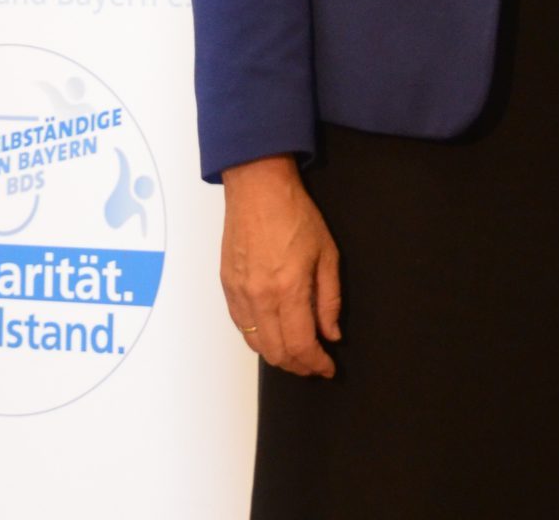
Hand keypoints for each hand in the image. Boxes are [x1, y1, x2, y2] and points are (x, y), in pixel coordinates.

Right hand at [220, 155, 341, 377]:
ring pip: (256, 345)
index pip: (300, 345)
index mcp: (288, 290)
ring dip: (278, 356)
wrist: (258, 190)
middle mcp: (259, 299)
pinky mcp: (226, 288)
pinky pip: (241, 327)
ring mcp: (239, 295)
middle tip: (315, 365)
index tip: (328, 368)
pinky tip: (274, 334)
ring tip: (297, 353)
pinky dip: (259, 338)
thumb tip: (332, 333)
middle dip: (298, 366)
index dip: (316, 364)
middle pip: (276, 353)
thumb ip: (330, 298)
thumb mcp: (327, 253)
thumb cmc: (296, 215)